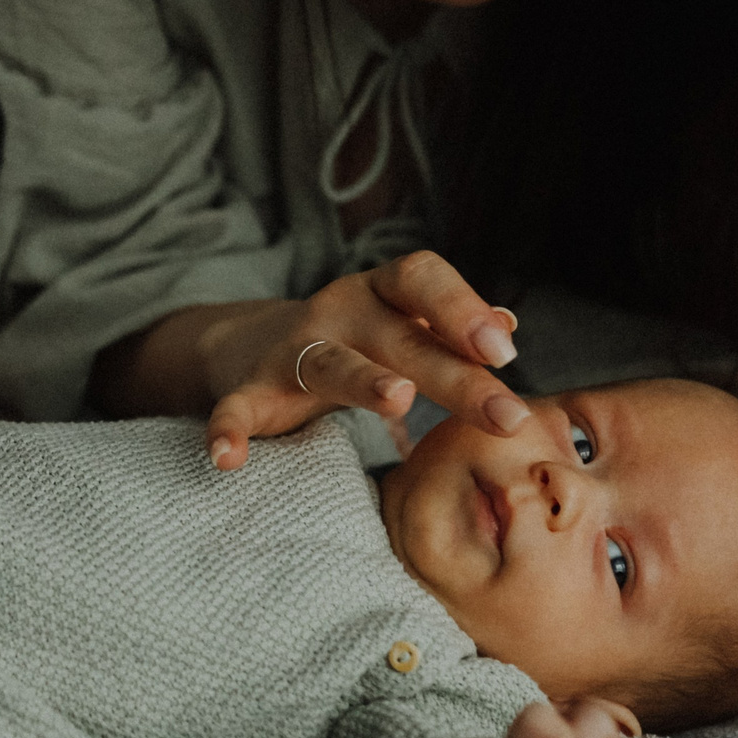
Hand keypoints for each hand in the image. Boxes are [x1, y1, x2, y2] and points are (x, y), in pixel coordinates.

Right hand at [196, 252, 524, 469]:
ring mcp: (291, 350)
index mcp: (379, 294)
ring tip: (397, 401)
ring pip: (329, 364)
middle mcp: (337, 312)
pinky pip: (237, 409)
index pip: (422, 278)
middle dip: (455, 375)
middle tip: (506, 415)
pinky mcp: (250, 390)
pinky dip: (228, 431)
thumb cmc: (350, 341)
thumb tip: (509, 326)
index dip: (463, 309)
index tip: (504, 351)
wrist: (248, 345)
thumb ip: (448, 329)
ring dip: (364, 380)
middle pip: (400, 337)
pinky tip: (228, 459)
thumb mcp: (398, 325)